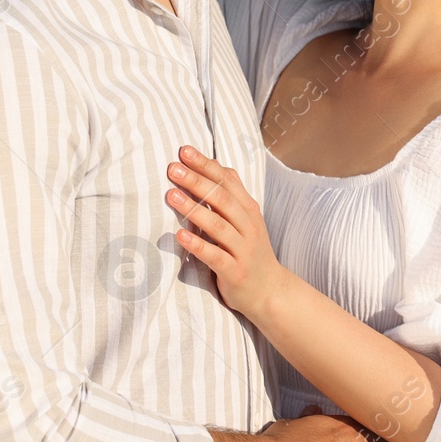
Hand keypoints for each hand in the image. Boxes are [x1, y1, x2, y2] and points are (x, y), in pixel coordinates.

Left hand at [165, 145, 286, 317]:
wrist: (269, 290)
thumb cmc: (249, 250)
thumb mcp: (245, 219)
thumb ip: (230, 194)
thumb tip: (211, 163)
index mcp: (248, 209)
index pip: (227, 181)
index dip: (205, 165)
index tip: (184, 151)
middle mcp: (248, 226)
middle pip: (221, 198)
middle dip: (196, 181)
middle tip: (172, 168)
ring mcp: (243, 249)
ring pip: (218, 225)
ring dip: (193, 209)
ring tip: (171, 195)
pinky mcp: (235, 271)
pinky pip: (215, 256)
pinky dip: (197, 245)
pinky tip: (179, 236)